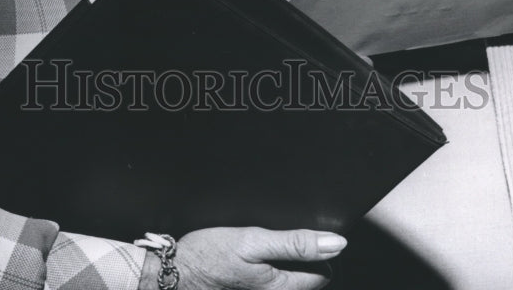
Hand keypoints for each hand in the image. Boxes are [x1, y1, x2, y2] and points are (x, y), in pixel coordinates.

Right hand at [139, 226, 345, 289]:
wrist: (177, 268)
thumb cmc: (211, 255)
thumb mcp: (253, 242)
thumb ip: (294, 244)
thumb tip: (335, 243)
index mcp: (282, 285)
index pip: (323, 272)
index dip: (323, 249)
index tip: (314, 230)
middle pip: (307, 274)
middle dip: (307, 251)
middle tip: (291, 229)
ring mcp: (262, 287)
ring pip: (290, 271)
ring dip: (289, 252)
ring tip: (275, 233)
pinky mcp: (250, 282)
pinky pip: (273, 270)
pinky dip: (273, 256)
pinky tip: (261, 242)